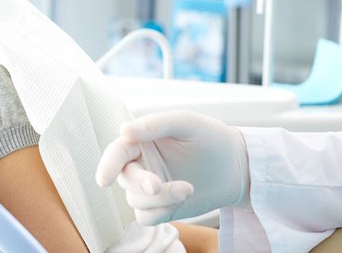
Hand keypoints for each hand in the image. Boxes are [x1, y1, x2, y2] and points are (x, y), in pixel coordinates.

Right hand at [96, 110, 249, 224]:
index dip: (108, 165)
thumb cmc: (210, 137)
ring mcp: (151, 186)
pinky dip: (162, 211)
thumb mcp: (185, 123)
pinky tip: (184, 196)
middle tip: (157, 186)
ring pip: (136, 200)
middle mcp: (142, 163)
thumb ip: (154, 124)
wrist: (236, 166)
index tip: (105, 180)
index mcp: (143, 139)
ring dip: (159, 198)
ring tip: (188, 188)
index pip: (117, 152)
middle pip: (125, 179)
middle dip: (140, 184)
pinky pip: (146, 217)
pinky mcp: (161, 207)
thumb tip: (123, 130)